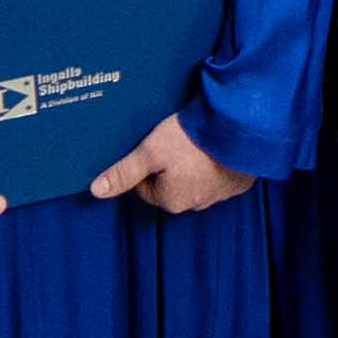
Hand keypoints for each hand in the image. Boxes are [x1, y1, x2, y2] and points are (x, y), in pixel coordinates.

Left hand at [87, 124, 252, 214]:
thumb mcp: (150, 151)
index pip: (146, 187)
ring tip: (196, 141)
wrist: (240, 132)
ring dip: (194, 164)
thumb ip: (124, 171)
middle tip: (176, 141)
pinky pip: (221, 176)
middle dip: (171, 166)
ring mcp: (219, 196)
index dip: (147, 164)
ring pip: (196, 180)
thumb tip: (96, 190)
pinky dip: (217, 163)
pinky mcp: (238, 184)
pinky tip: (215, 146)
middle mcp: (194, 204)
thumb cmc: (192, 141)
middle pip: (171, 185)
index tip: (155, 146)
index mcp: (170, 200)